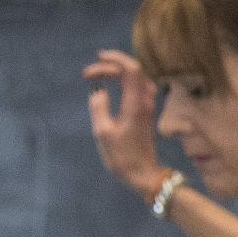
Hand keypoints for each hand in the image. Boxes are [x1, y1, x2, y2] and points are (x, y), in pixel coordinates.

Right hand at [82, 49, 168, 200]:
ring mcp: (148, 108)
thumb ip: (98, 106)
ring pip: (138, 77)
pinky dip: (127, 80)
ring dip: (120, 71)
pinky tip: (119, 84)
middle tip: (90, 73)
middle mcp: (145, 102)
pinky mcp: (147, 114)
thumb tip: (99, 90)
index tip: (90, 71)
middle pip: (133, 69)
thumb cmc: (123, 158)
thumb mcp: (103, 133)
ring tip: (102, 72)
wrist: (144, 176)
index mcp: (135, 105)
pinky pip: (140, 87)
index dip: (112, 60)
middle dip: (111, 65)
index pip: (130, 68)